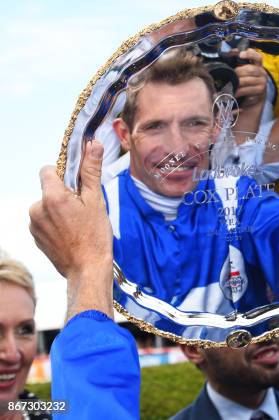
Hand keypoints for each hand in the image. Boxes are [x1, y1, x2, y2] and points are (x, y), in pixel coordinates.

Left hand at [29, 140, 113, 319]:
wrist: (87, 269)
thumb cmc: (95, 236)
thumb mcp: (96, 201)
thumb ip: (91, 171)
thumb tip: (93, 144)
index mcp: (52, 196)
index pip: (48, 170)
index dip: (63, 175)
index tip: (76, 186)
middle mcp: (37, 208)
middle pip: (48, 190)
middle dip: (63, 195)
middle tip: (82, 210)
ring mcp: (33, 224)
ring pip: (45, 206)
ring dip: (58, 210)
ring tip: (76, 225)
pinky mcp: (34, 236)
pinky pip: (42, 221)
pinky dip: (54, 224)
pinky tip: (69, 234)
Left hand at [234, 48, 266, 107]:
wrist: (254, 98)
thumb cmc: (246, 82)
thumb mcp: (244, 71)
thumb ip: (239, 61)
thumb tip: (232, 51)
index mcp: (258, 66)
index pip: (258, 58)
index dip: (250, 55)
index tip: (240, 54)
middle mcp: (262, 74)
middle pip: (250, 69)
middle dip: (238, 72)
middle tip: (230, 75)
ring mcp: (262, 84)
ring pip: (248, 81)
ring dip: (237, 82)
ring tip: (229, 84)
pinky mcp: (259, 94)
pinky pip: (247, 91)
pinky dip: (239, 92)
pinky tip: (233, 93)